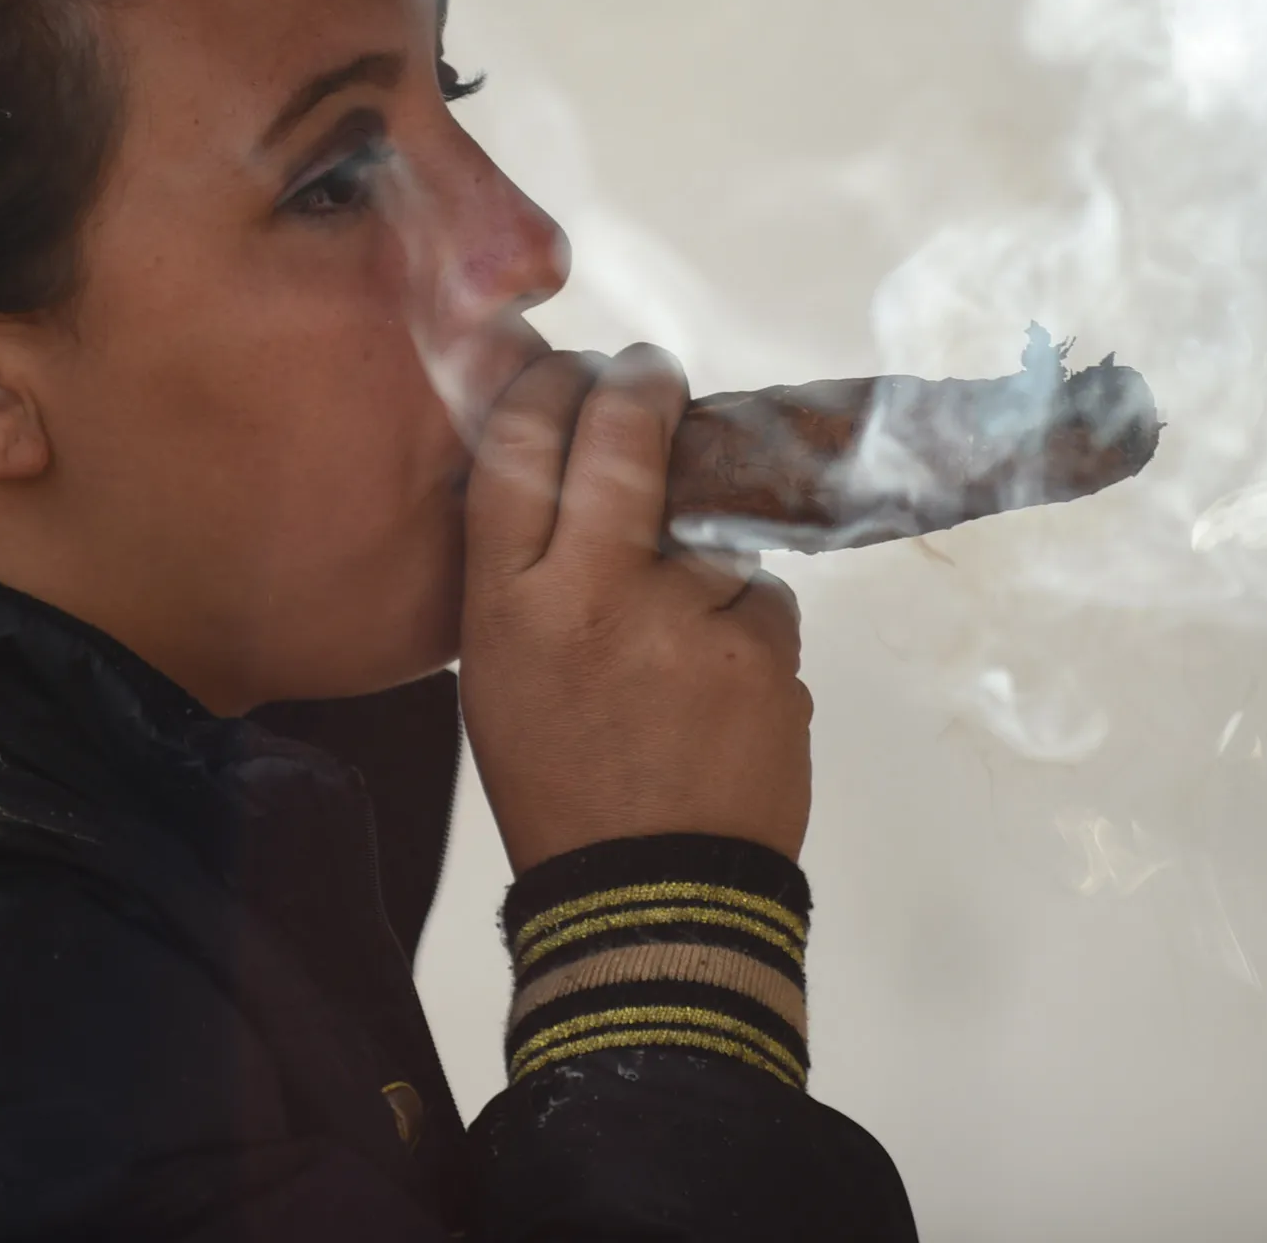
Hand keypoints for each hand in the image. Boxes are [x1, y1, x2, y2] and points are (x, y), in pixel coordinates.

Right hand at [458, 344, 811, 872]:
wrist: (651, 897)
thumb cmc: (561, 781)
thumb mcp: (501, 672)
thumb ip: (527, 571)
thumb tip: (573, 468)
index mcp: (508, 604)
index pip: (518, 445)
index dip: (549, 386)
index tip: (575, 369)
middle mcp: (592, 593)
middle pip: (621, 436)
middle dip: (641, 387)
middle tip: (653, 376)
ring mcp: (688, 616)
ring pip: (710, 524)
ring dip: (704, 551)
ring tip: (680, 640)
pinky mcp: (765, 647)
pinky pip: (762, 597)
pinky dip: (746, 625)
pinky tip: (718, 687)